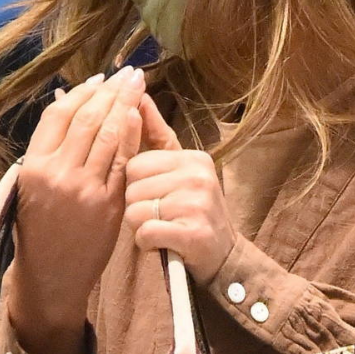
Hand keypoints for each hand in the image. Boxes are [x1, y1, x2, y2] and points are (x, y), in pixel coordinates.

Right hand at [9, 68, 145, 353]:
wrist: (51, 275)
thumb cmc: (38, 228)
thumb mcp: (30, 186)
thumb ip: (47, 149)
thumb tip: (68, 104)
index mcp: (32, 167)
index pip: (57, 115)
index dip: (80, 92)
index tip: (98, 78)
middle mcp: (57, 175)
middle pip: (86, 119)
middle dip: (110, 91)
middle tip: (128, 73)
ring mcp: (84, 190)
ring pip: (107, 135)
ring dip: (124, 105)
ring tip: (135, 85)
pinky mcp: (108, 205)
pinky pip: (123, 162)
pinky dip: (131, 136)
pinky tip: (138, 117)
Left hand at [124, 96, 236, 284]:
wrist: (223, 256)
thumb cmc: (192, 211)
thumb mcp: (178, 170)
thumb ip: (155, 135)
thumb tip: (136, 97)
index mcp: (192, 157)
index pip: (135, 164)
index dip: (135, 185)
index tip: (154, 196)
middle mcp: (198, 175)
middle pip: (132, 187)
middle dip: (136, 206)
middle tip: (158, 216)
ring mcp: (198, 204)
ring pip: (135, 211)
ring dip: (140, 227)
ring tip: (162, 229)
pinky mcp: (194, 233)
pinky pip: (146, 233)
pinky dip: (147, 243)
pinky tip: (162, 243)